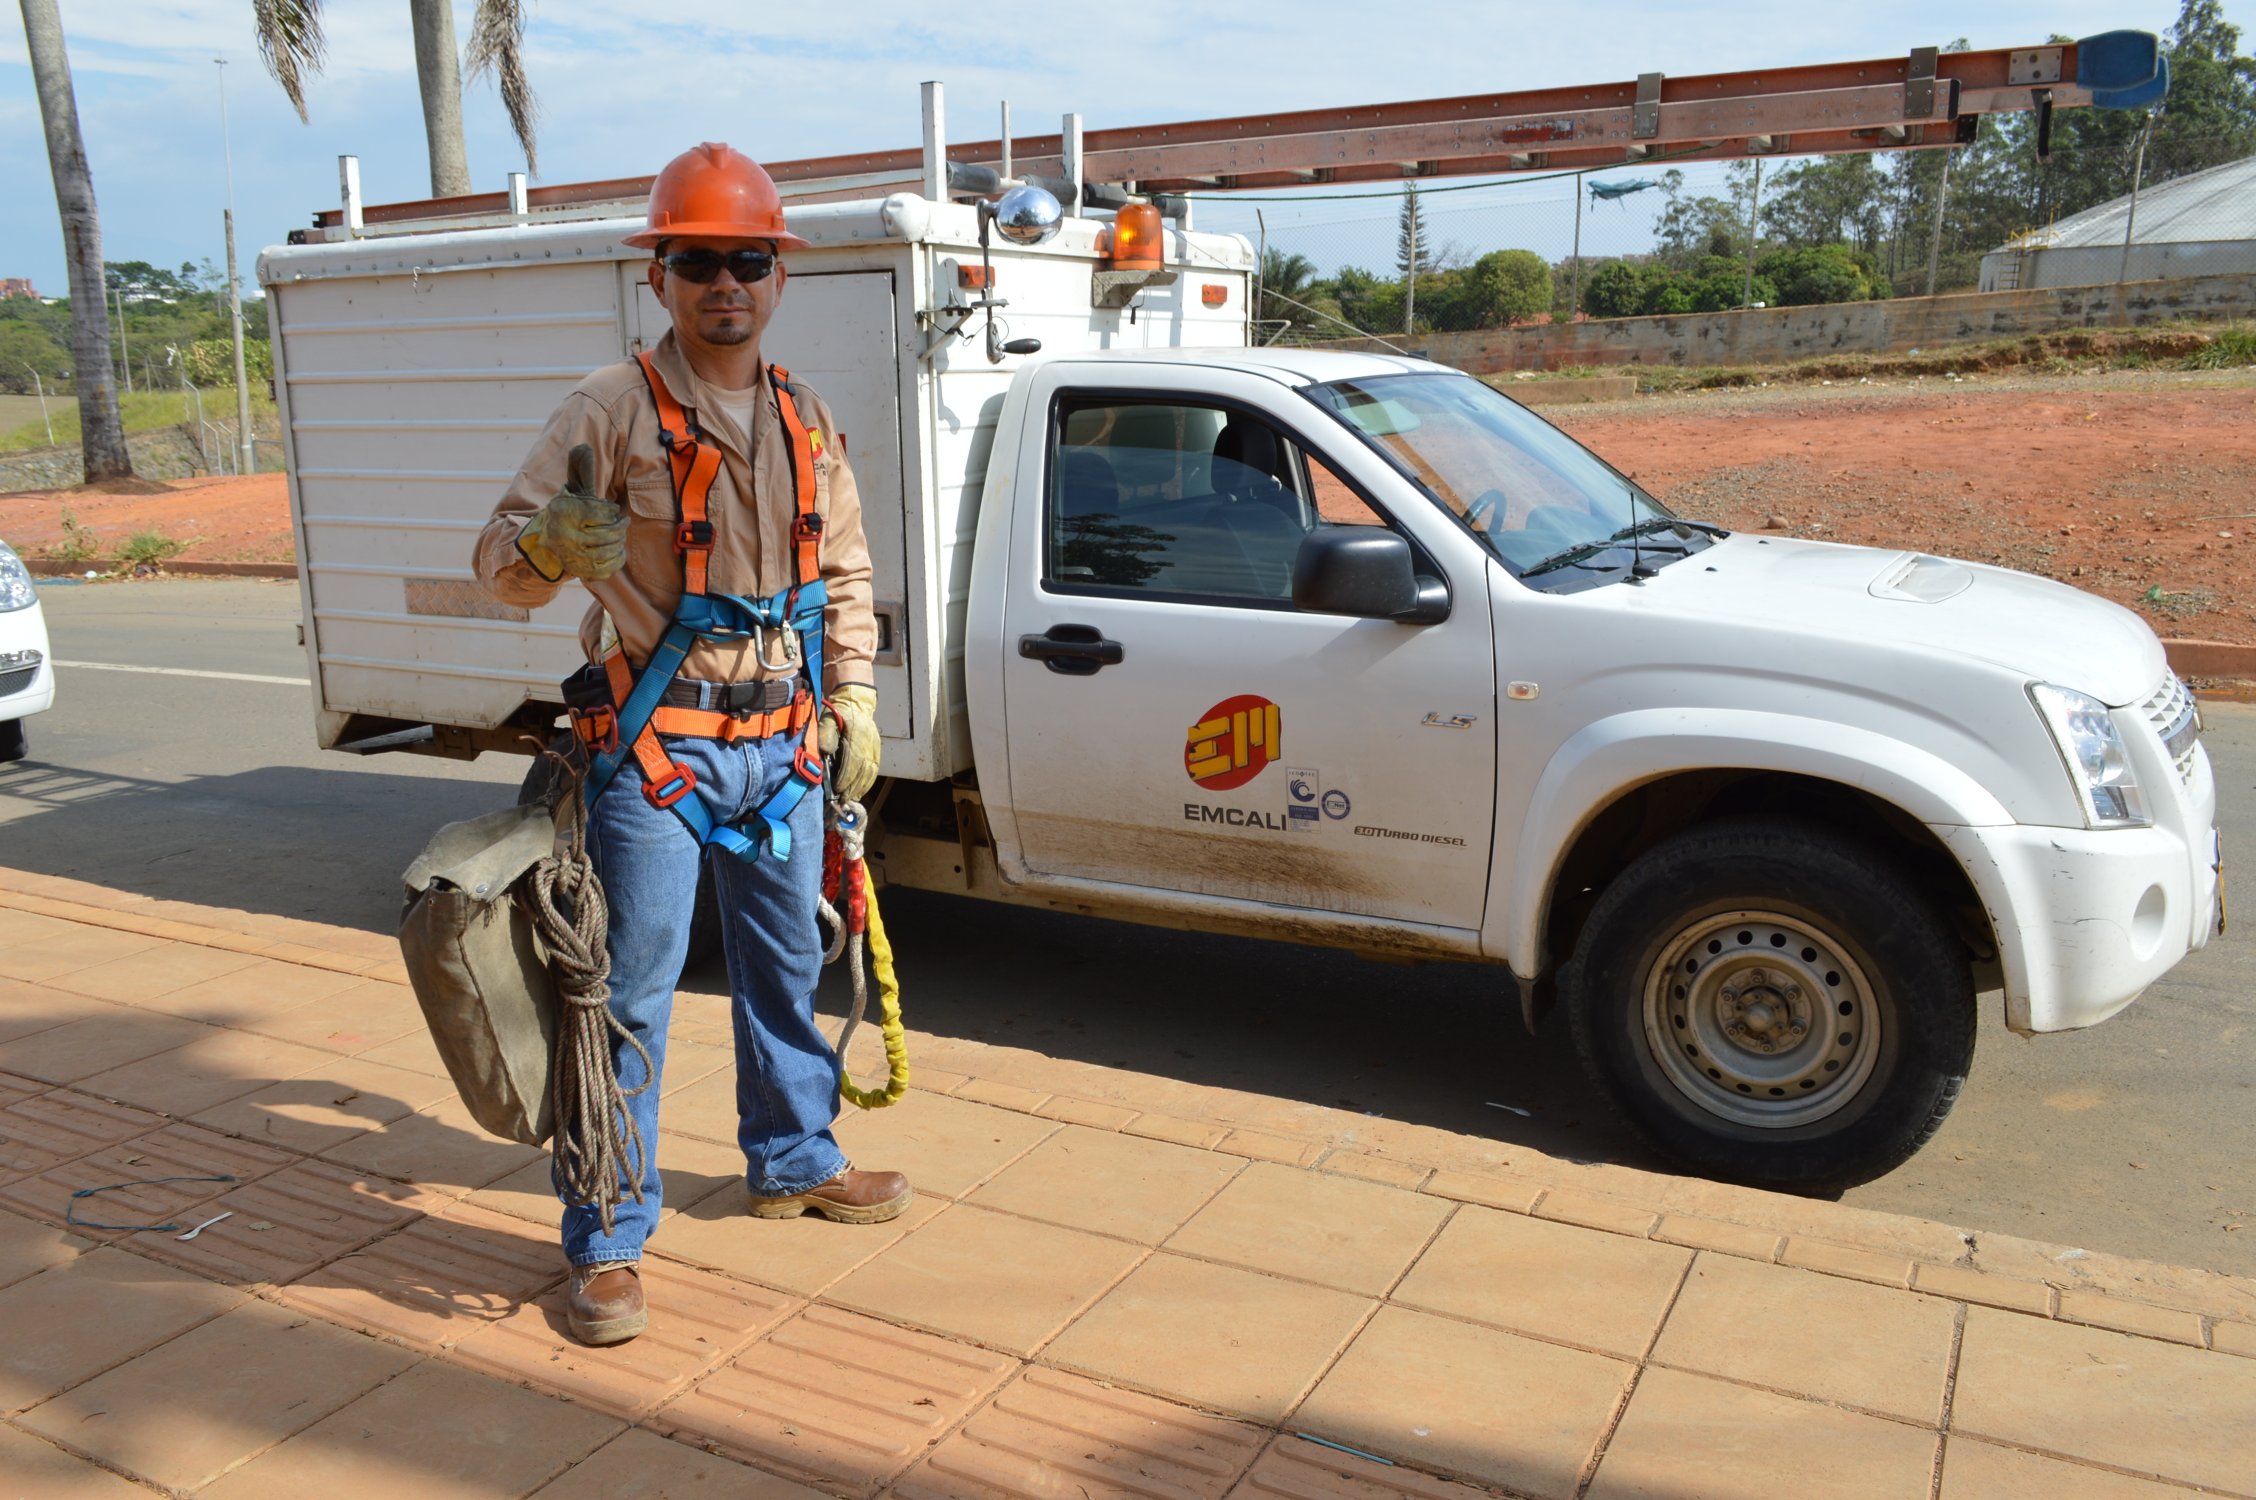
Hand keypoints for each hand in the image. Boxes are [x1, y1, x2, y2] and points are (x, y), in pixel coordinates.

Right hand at [517, 444, 626, 580]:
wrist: (545, 543)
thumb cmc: (566, 512)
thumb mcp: (571, 490)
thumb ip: (580, 470)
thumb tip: (584, 448)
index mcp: (562, 511)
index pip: (598, 511)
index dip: (610, 510)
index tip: (612, 509)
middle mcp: (564, 535)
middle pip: (606, 533)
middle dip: (619, 526)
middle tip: (622, 522)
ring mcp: (571, 556)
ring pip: (607, 551)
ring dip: (619, 542)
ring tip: (619, 535)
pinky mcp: (579, 571)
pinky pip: (606, 568)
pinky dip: (616, 559)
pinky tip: (617, 551)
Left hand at [819, 684, 880, 800]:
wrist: (856, 702)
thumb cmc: (839, 712)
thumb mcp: (828, 718)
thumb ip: (826, 734)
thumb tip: (826, 752)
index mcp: (857, 735)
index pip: (853, 760)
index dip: (846, 777)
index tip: (838, 789)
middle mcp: (868, 743)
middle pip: (863, 769)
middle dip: (853, 787)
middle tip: (843, 800)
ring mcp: (874, 747)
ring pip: (870, 772)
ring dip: (861, 787)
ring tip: (851, 799)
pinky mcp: (876, 750)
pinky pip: (874, 769)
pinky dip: (868, 782)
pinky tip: (860, 790)